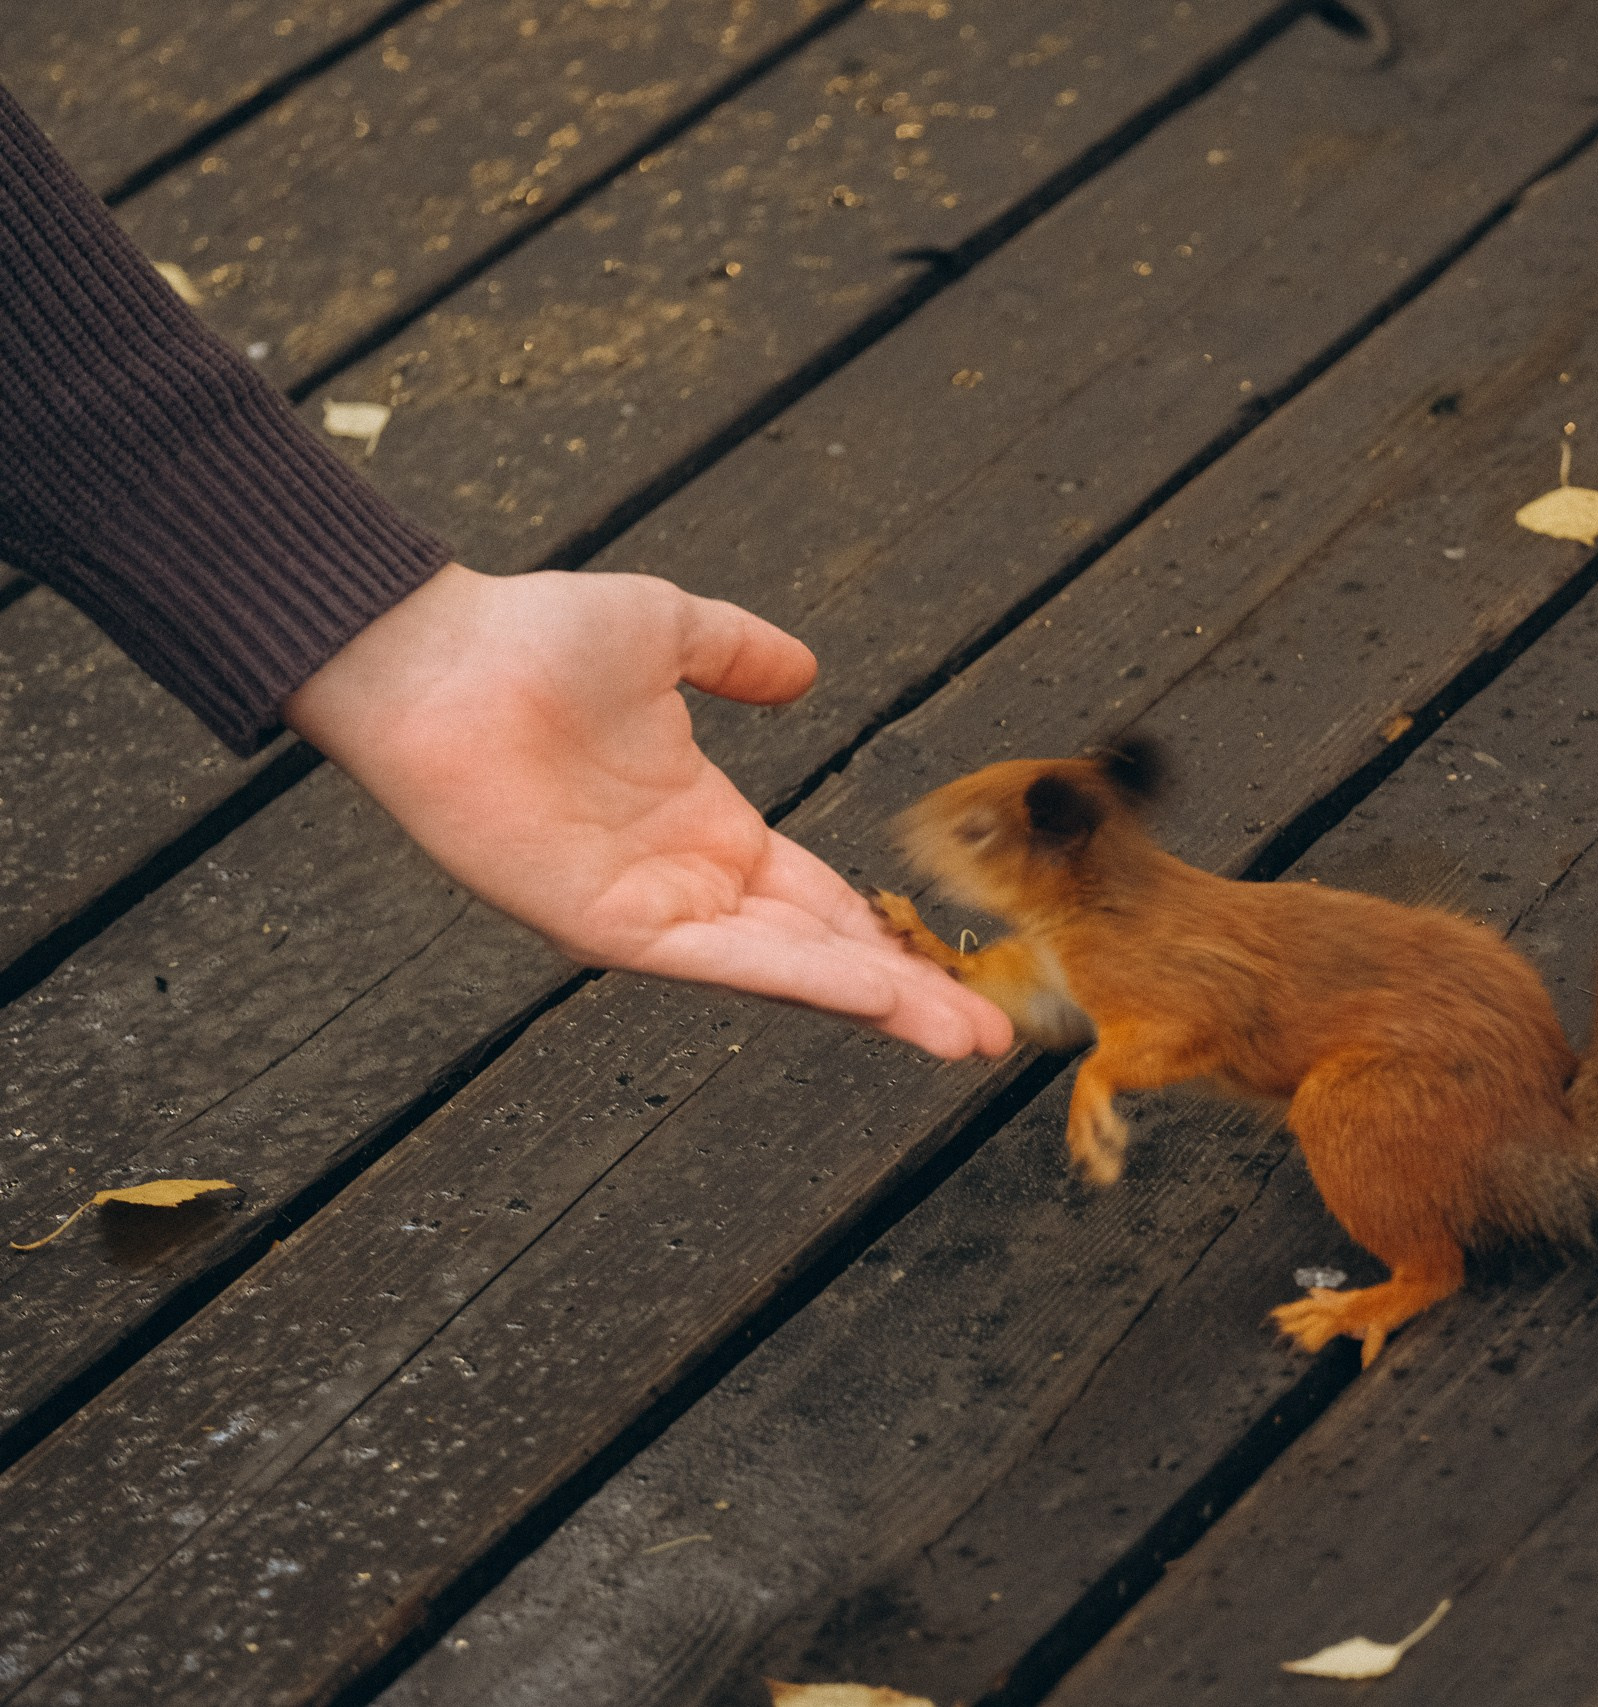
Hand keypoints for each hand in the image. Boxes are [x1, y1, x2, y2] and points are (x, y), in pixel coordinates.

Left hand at [284, 564, 1011, 1058]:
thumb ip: (739, 653)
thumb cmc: (530, 635)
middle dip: (907, 994)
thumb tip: (804, 672)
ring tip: (962, 1036)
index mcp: (704, 827)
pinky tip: (875, 996)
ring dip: (877, 1004)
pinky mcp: (610, 927)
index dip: (884, 934)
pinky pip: (724, 963)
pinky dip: (803, 980)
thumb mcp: (671, 628)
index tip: (952, 966)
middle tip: (989, 1032)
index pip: (815, 900)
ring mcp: (650, 911)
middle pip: (819, 953)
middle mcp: (685, 883)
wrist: (436, 653)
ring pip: (787, 970)